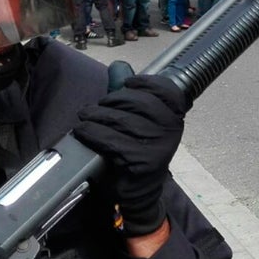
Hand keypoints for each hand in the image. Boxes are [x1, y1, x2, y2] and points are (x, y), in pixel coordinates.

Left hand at [73, 75, 188, 236]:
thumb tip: (119, 66)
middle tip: (94, 107)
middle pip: (138, 102)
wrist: (138, 191)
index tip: (128, 83)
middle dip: (111, 100)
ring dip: (96, 117)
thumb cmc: (137, 151)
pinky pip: (111, 140)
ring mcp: (159, 145)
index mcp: (175, 116)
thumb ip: (129, 94)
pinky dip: (92, 133)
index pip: (166, 89)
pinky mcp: (143, 160)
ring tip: (84, 118)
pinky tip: (83, 132)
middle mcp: (172, 129)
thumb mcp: (138, 121)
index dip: (146, 82)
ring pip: (120, 120)